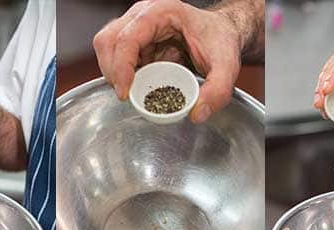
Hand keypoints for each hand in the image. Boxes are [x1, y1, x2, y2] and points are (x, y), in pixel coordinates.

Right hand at [93, 0, 242, 123]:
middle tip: (127, 95)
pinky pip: (116, 55)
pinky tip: (138, 83)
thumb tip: (196, 113)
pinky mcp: (134, 39)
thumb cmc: (220, 40)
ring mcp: (135, 24)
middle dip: (112, 72)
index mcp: (162, 12)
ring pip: (106, 47)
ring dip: (114, 72)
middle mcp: (143, 14)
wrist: (221, 32)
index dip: (121, 68)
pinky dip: (121, 73)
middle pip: (108, 41)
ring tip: (134, 90)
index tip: (126, 93)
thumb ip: (217, 91)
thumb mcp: (226, 67)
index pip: (127, 38)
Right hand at [313, 38, 333, 125]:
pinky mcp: (333, 74)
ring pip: (324, 76)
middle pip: (331, 68)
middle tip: (321, 102)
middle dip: (323, 86)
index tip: (327, 90)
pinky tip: (322, 106)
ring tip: (321, 107)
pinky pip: (324, 84)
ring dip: (320, 93)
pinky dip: (322, 96)